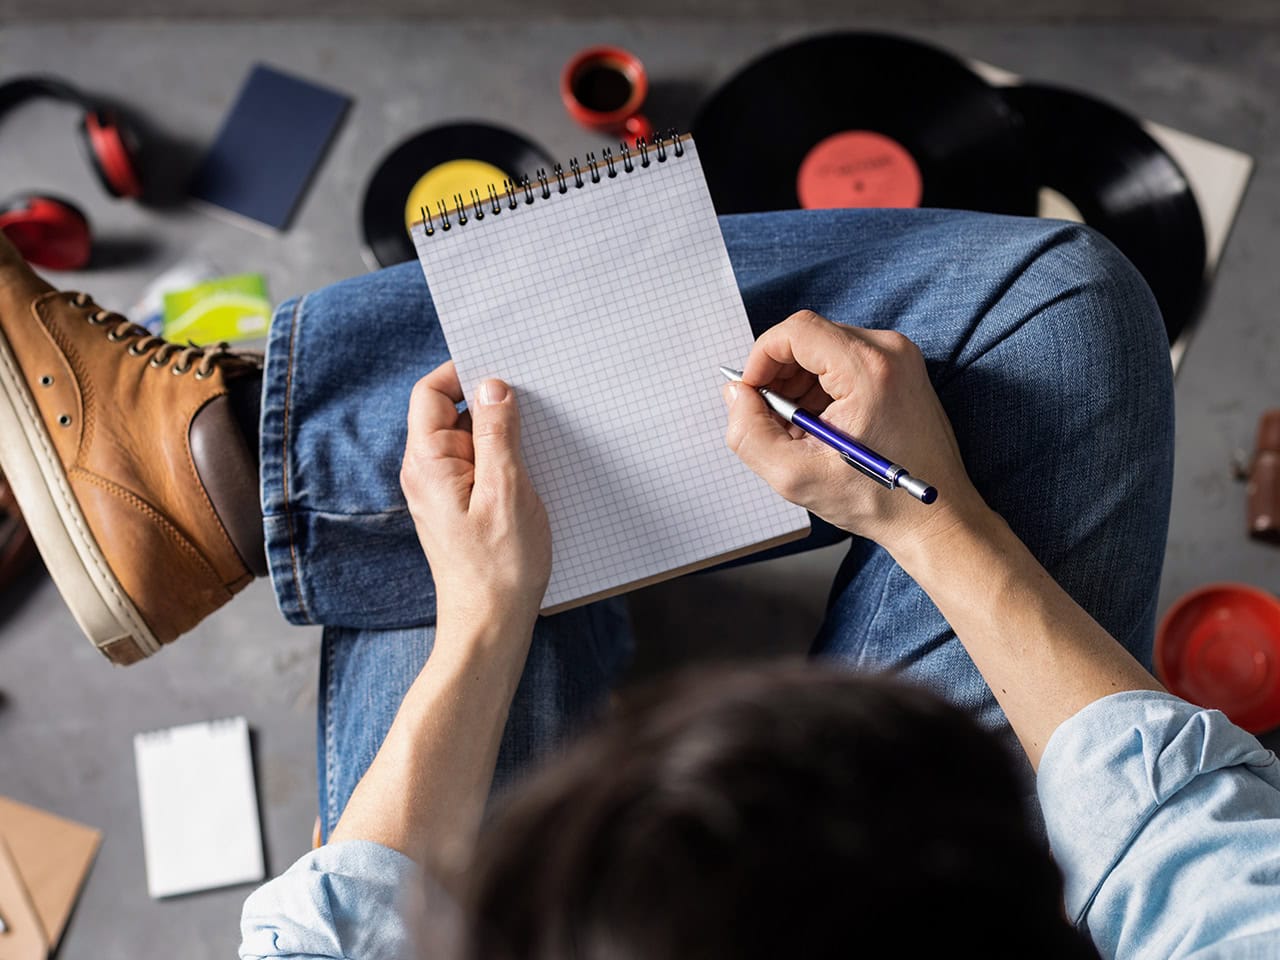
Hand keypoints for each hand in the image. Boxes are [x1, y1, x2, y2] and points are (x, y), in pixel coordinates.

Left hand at [401, 361, 550, 635]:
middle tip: (533, 403)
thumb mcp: (507, 490)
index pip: (431, 393)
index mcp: (428, 462)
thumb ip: (498, 434)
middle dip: (491, 403)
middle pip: (452, 413)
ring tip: (537, 441)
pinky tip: (532, 470)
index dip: (464, 372)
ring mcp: (443, 491)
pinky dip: (504, 460)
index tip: (505, 369)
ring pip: (471, 440)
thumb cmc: (498, 566)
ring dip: (502, 434)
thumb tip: (494, 384)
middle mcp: (427, 472)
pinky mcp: (462, 507)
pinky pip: (480, 466)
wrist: (490, 625)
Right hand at [723, 310, 988, 556]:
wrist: (935, 519)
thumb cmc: (877, 501)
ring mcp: (900, 357)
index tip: (750, 394)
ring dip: (799, 384)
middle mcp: (889, 350)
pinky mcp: (901, 370)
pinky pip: (844, 361)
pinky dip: (821, 388)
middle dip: (779, 375)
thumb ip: (749, 432)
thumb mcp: (795, 476)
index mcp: (868, 368)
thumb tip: (736, 395)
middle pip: (809, 337)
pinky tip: (821, 427)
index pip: (796, 331)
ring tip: (799, 430)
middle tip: (771, 419)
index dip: (761, 359)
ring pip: (824, 348)